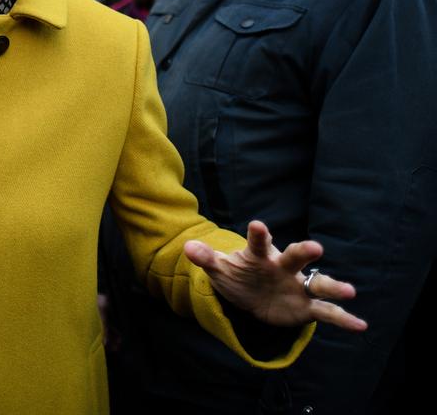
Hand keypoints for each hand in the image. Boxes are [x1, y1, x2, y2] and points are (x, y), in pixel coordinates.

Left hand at [184, 220, 366, 331]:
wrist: (253, 297)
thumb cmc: (239, 276)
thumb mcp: (220, 269)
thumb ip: (207, 258)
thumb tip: (188, 247)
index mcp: (261, 256)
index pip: (258, 243)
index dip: (258, 235)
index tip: (258, 225)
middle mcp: (284, 268)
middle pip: (295, 258)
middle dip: (304, 253)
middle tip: (316, 248)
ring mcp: (298, 287)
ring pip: (318, 284)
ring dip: (333, 287)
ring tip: (349, 291)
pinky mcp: (306, 307)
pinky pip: (326, 313)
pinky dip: (343, 318)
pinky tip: (360, 324)